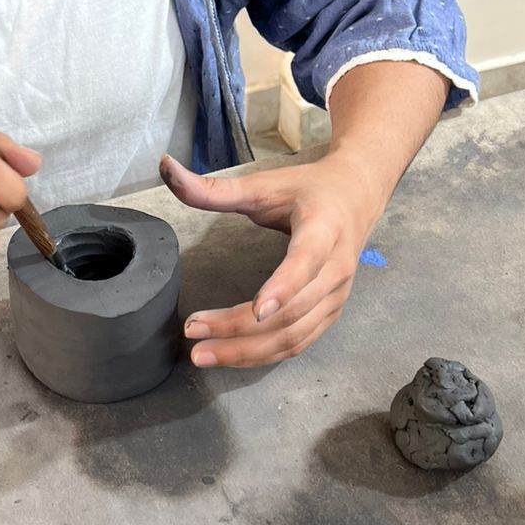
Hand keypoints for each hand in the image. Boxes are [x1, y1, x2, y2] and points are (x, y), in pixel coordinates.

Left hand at [160, 149, 386, 367]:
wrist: (357, 195)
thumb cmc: (308, 189)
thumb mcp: (264, 184)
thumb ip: (214, 188)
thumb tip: (167, 169)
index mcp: (323, 229)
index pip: (305, 263)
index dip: (283, 287)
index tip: (256, 309)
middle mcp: (336, 269)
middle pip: (290, 312)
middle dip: (239, 328)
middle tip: (193, 332)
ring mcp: (337, 296)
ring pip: (293, 336)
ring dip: (247, 351)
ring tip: (203, 353)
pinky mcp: (331, 313)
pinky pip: (298, 343)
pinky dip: (263, 355)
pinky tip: (230, 355)